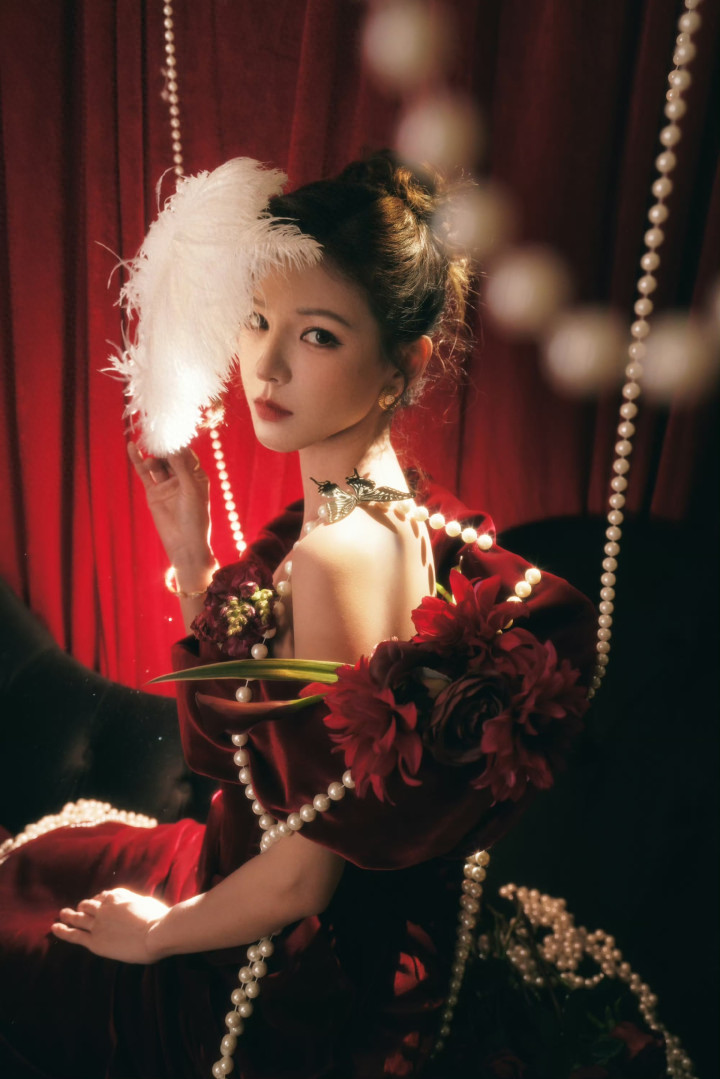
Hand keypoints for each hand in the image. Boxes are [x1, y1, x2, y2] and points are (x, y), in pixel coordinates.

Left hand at [51, 887, 169, 963]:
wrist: (156, 932)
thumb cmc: (160, 919)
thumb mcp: (149, 903)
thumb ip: (139, 902)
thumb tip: (140, 904)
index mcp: (119, 896)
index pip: (104, 896)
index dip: (99, 900)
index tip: (97, 902)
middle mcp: (105, 906)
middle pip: (89, 904)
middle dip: (83, 906)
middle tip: (77, 908)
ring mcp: (98, 923)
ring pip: (78, 917)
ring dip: (69, 915)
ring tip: (62, 915)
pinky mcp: (95, 940)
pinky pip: (74, 934)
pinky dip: (63, 930)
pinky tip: (54, 928)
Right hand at [128, 442, 214, 574]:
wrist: (184, 543)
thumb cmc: (195, 517)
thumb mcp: (191, 490)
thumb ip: (182, 468)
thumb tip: (173, 447)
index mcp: (196, 476)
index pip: (187, 455)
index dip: (179, 446)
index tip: (171, 437)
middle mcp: (181, 479)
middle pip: (171, 457)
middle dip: (165, 450)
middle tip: (158, 443)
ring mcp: (166, 485)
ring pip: (158, 464)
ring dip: (154, 458)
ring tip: (154, 464)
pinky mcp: (153, 493)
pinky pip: (144, 474)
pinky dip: (138, 460)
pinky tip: (131, 447)